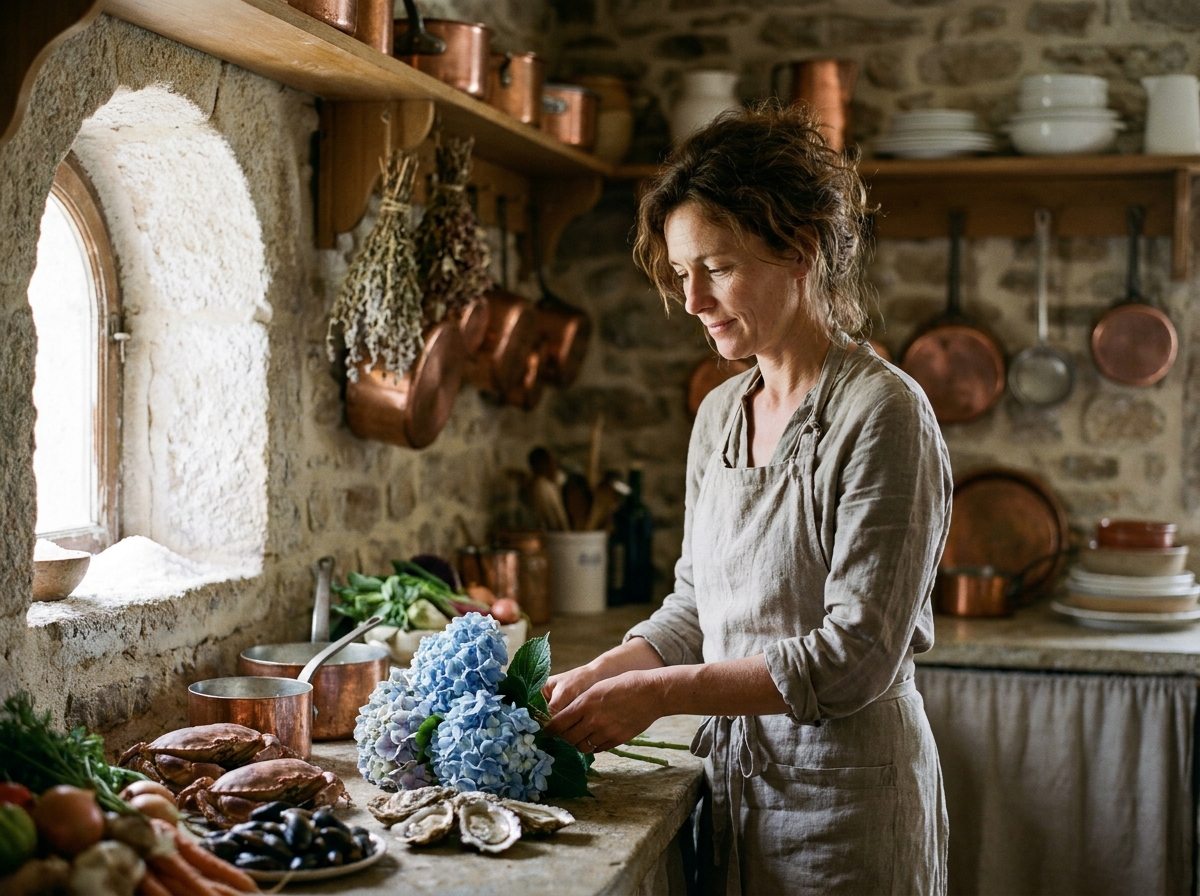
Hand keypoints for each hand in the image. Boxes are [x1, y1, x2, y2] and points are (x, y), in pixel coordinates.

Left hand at [544, 670, 663, 753]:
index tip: (547, 731)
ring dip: (578, 743)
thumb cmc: (624, 684)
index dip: (549, 729)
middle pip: (568, 737)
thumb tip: (565, 716)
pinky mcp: (617, 740)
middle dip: (563, 737)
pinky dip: (593, 745)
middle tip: (564, 733)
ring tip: (581, 735)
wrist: (651, 693)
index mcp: (585, 703)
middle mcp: (593, 719)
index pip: (558, 723)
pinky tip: (596, 737)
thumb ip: (582, 703)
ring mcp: (606, 731)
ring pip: (582, 746)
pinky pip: (598, 749)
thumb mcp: (598, 688)